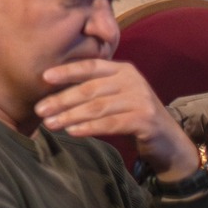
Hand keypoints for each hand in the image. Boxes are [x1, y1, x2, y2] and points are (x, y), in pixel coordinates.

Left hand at [36, 58, 199, 179]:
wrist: (168, 141)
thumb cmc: (132, 117)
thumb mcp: (114, 97)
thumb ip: (93, 91)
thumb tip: (52, 94)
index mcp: (122, 70)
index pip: (91, 66)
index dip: (67, 71)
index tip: (44, 78)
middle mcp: (133, 80)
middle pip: (90, 89)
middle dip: (62, 99)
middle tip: (39, 109)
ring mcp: (141, 99)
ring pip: (98, 107)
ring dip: (70, 116)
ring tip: (50, 123)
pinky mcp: (145, 120)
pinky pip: (111, 123)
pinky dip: (89, 127)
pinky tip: (72, 132)